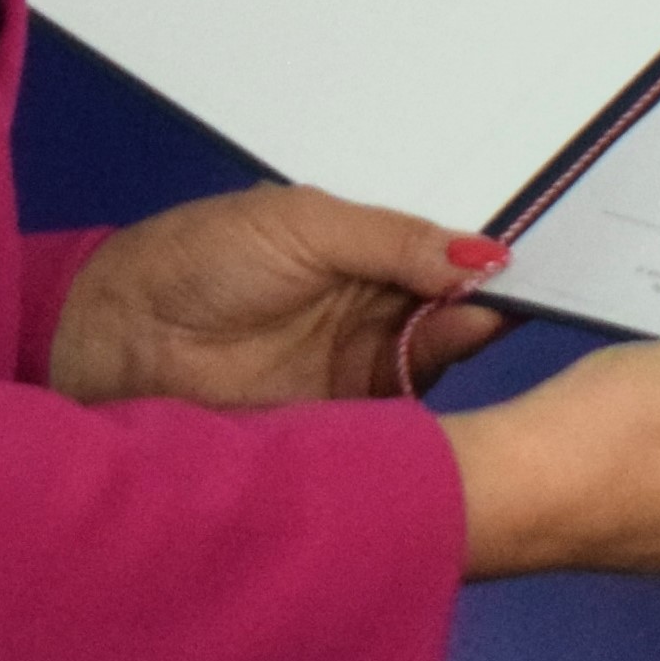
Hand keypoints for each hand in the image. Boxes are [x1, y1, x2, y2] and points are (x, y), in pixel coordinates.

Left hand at [45, 187, 510, 407]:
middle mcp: (374, 317)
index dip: (494, 267)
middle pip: (458, 320)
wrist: (114, 337)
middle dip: (490, 313)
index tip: (546, 270)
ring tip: (484, 339)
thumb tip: (490, 254)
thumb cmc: (200, 259)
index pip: (453, 262)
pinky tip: (452, 405)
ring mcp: (357, 379)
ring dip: (460, 361)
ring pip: (436, 375)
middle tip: (521, 308)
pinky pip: (397, 434)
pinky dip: (425, 427)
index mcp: (371, 256)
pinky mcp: (337, 434)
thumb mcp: (305, 226)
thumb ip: (397, 242)